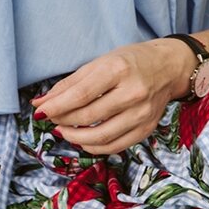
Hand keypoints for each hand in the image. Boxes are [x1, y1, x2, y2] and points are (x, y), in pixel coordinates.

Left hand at [31, 40, 192, 155]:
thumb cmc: (130, 61)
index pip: (80, 95)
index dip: (56, 106)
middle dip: (62, 120)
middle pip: (88, 116)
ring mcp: (142, 114)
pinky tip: (82, 139)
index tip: (39, 111)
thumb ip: (69, 84)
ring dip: (74, 137)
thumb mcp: (99, 62)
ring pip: (100, 136)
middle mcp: (133, 93)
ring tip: (63, 130)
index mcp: (118, 70)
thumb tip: (41, 102)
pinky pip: (114, 146)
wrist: (169, 68)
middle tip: (50, 118)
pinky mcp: (146, 129)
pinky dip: (93, 146)